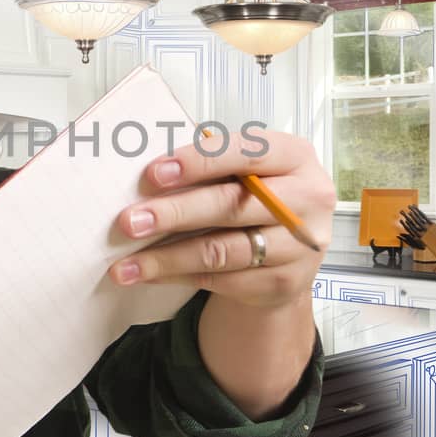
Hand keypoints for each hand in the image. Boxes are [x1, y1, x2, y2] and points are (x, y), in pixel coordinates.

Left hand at [108, 128, 334, 308]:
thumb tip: (148, 174)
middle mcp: (308, 200)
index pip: (248, 153)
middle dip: (175, 213)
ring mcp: (300, 246)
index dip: (200, 162)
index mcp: (296, 157)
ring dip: (167, 257)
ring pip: (223, 251)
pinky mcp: (284, 283)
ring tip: (126, 262)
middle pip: (232, 205)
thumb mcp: (246, 170)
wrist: (288, 251)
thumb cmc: (256, 196)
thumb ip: (211, 165)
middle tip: (130, 221)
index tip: (154, 173)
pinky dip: (178, 276)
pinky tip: (148, 274)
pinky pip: (221, 280)